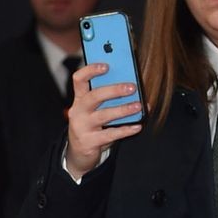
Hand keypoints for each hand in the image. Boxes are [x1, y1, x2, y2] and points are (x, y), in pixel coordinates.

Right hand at [65, 60, 141, 176]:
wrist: (79, 152)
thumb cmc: (93, 125)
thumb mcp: (96, 109)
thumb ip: (111, 97)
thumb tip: (137, 88)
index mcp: (80, 99)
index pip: (79, 80)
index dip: (90, 70)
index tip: (106, 65)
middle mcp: (78, 111)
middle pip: (93, 96)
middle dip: (113, 90)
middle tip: (132, 87)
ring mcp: (82, 127)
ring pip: (103, 115)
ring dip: (123, 110)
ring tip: (138, 106)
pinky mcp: (89, 142)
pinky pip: (110, 135)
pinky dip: (125, 130)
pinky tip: (137, 126)